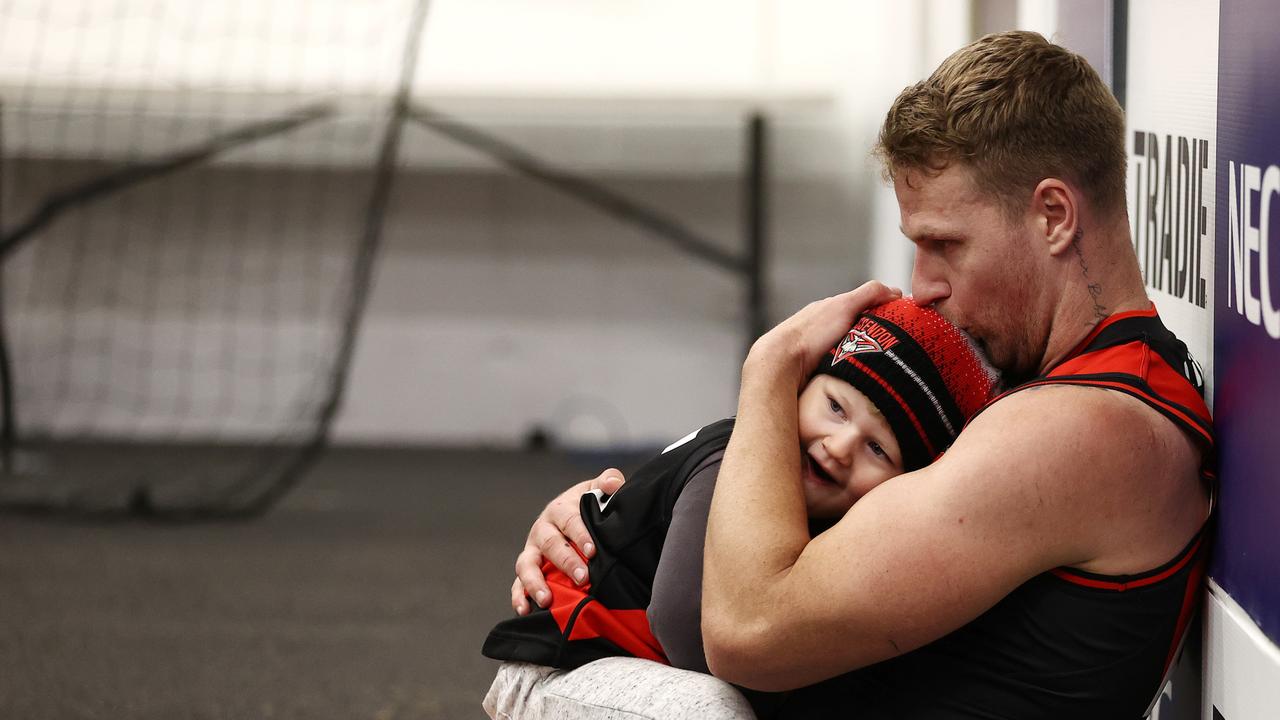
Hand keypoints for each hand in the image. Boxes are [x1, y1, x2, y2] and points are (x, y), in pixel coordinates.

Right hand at [510, 468, 626, 614]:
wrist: (573, 516)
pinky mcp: (527, 570)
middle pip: (550, 545)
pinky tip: (524, 610)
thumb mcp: (597, 491)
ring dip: (535, 582)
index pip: (570, 521)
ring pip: (527, 565)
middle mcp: (542, 530)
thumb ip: (607, 483)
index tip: (593, 551)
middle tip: (583, 578)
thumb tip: (612, 484)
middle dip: (565, 562)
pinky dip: (518, 597)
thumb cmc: (589, 505)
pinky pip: (518, 584)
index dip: (580, 535)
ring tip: (547, 600)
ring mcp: (532, 551)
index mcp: (560, 510)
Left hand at [746, 281, 901, 386]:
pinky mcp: (815, 371)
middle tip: (895, 351)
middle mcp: (822, 329)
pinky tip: (860, 377)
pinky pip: (839, 369)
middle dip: (874, 340)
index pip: (862, 309)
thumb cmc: (811, 333)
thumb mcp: (845, 305)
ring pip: (849, 352)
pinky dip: (850, 370)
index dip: (882, 315)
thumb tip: (895, 290)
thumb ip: (869, 294)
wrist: (781, 363)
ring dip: (864, 358)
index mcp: (829, 311)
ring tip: (881, 368)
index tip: (901, 325)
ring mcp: (818, 351)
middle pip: (857, 332)